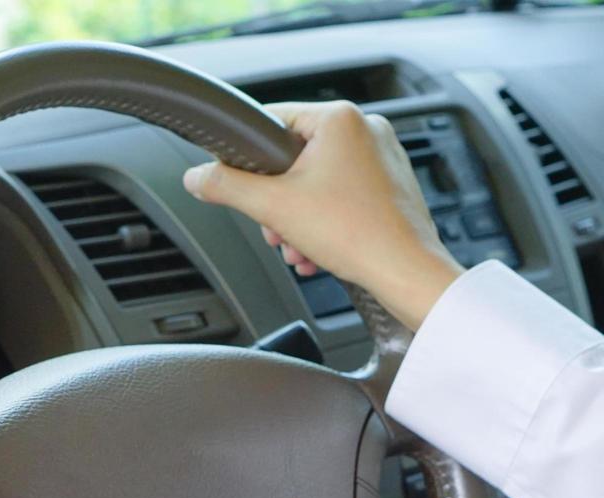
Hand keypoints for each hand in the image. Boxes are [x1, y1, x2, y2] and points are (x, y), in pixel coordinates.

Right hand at [182, 101, 462, 327]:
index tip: (240, 184)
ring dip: (298, 219)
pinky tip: (318, 252)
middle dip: (278, 202)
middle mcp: (366, 129)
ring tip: (299, 248)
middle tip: (276, 230)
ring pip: (317, 183)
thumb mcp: (273, 208)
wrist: (406, 273)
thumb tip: (197, 177)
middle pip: (294, 159)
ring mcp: (383, 157)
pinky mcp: (391, 186)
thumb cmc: (356, 234)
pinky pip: (343, 197)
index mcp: (339, 118)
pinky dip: (324, 224)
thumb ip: (226, 187)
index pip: (271, 122)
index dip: (248, 157)